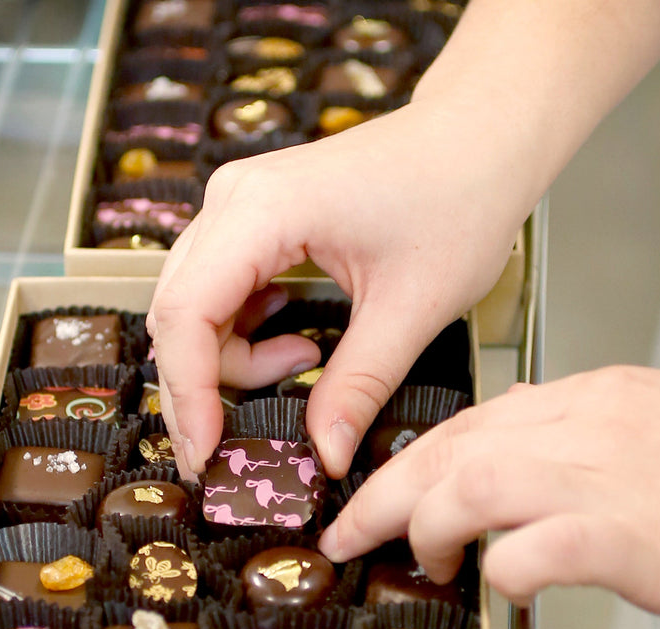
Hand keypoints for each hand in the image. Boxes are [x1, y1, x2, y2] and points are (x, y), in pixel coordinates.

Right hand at [147, 100, 526, 478]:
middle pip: (177, 314)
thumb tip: (323, 457)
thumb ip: (358, 387)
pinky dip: (245, 338)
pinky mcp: (253, 221)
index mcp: (263, 210)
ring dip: (232, 363)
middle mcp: (234, 200)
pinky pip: (219, 295)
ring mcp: (239, 207)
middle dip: (199, 390)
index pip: (186, 313)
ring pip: (194, 309)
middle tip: (227, 452)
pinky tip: (299, 344)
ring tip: (303, 366)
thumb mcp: (412, 310)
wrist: (482, 139)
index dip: (188, 393)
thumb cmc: (458, 198)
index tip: (206, 454)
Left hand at [318, 366, 659, 624]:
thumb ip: (592, 442)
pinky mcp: (638, 538)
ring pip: (472, 483)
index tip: (379, 497)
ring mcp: (613, 478)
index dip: (412, 462)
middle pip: (453, 446)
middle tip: (347, 537)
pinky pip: (535, 548)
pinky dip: (503, 572)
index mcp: (601, 398)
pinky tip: (508, 588)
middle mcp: (594, 425)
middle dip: (384, 494)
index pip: (477, 420)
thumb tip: (528, 461)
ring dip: (426, 527)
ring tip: (421, 565)